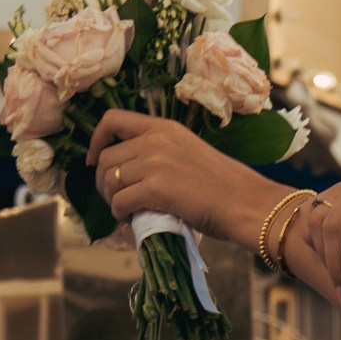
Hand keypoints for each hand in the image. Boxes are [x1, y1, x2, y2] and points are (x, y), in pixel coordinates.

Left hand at [91, 111, 271, 248]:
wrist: (245, 203)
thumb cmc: (225, 185)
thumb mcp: (190, 153)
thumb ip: (162, 153)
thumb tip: (133, 172)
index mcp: (164, 127)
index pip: (113, 120)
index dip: (97, 141)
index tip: (95, 160)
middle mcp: (155, 140)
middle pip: (107, 158)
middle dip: (104, 181)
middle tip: (115, 198)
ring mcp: (154, 163)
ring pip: (110, 181)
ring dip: (111, 199)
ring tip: (125, 210)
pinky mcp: (155, 189)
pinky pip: (120, 201)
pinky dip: (119, 213)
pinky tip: (130, 219)